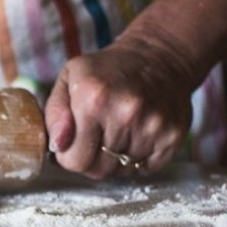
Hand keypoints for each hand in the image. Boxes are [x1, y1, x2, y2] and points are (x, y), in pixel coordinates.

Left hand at [44, 32, 195, 178]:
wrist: (158, 56)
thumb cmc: (106, 71)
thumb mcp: (68, 79)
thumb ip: (54, 115)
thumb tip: (57, 146)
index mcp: (93, 101)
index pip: (75, 161)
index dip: (70, 156)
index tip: (75, 142)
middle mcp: (125, 114)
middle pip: (99, 170)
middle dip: (93, 159)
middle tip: (97, 137)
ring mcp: (152, 126)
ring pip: (123, 170)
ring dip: (117, 158)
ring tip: (120, 130)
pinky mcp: (172, 135)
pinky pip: (147, 168)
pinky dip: (141, 158)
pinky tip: (138, 134)